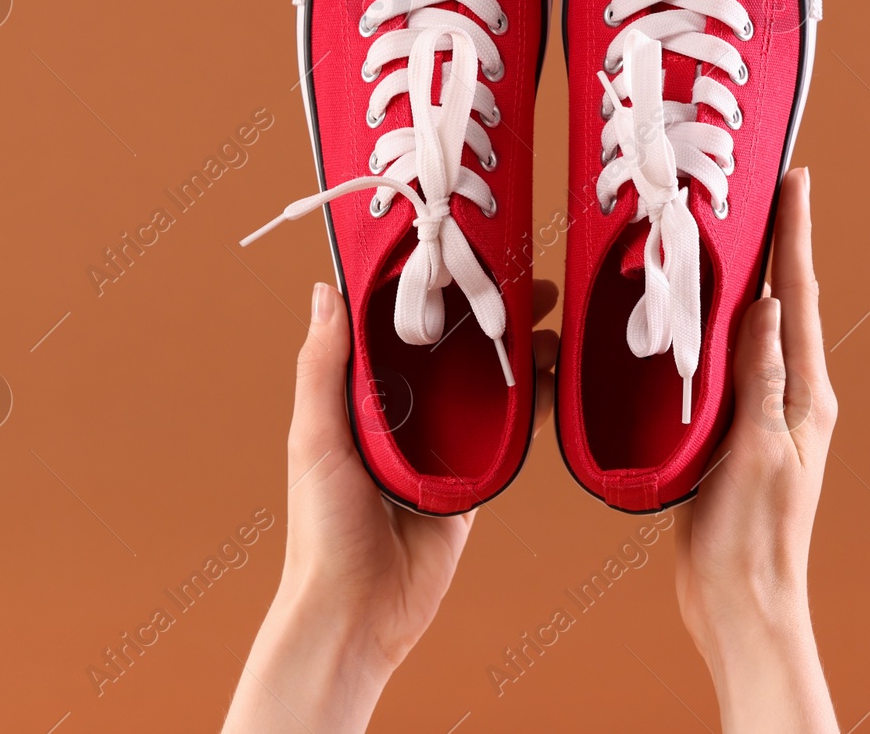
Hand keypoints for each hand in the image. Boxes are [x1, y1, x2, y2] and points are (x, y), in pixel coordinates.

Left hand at [220, 278, 558, 733]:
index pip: (397, 330)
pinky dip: (535, 403)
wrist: (358, 614)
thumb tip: (324, 292)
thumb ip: (324, 367)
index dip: (429, 292)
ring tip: (551, 323)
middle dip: (487, 315)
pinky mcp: (477, 480)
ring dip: (517, 352)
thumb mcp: (314, 438)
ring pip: (487, 385)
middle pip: (452, 351)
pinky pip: (511, 434)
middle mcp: (404, 416)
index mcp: (360, 399)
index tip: (461, 255)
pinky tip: (555, 377)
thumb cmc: (322, 529)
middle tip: (527, 283)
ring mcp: (444, 446)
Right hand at [675, 168, 839, 732]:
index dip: (797, 234)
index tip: (796, 178)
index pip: (801, 296)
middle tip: (762, 187)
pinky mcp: (730, 430)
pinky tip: (693, 313)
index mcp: (806, 395)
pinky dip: (714, 325)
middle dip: (777, 242)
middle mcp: (790, 395)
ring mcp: (761, 411)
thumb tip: (770, 305)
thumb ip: (762, 379)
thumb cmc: (753, 536)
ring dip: (745, 278)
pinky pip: (724, 361)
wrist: (737, 600)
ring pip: (753, 328)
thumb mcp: (759, 451)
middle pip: (784, 301)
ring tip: (729, 231)